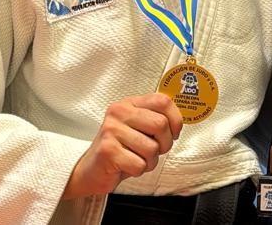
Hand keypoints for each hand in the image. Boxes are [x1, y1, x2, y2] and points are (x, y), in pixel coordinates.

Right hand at [62, 93, 182, 199]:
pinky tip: (126, 166)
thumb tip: (179, 121)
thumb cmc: (120, 149)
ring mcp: (111, 130)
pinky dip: (138, 170)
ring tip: (136, 158)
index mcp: (129, 103)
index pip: (163, 101)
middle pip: (161, 124)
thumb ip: (155, 119)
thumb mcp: (138, 128)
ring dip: (150, 161)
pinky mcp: (108, 150)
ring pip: (152, 148)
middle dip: (164, 144)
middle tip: (154, 150)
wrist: (92, 169)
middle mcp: (119, 112)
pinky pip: (140, 164)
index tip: (173, 132)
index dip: (176, 120)